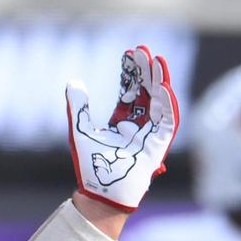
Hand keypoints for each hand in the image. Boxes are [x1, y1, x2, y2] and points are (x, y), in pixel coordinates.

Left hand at [65, 45, 178, 211]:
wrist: (101, 191)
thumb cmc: (91, 166)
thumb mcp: (81, 130)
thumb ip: (78, 107)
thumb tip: (73, 81)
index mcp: (121, 121)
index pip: (130, 91)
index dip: (130, 72)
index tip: (129, 53)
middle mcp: (138, 125)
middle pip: (145, 91)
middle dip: (145, 70)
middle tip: (142, 49)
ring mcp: (150, 133)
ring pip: (158, 101)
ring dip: (158, 80)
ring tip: (156, 59)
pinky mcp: (159, 144)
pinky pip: (167, 120)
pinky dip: (167, 103)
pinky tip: (163, 86)